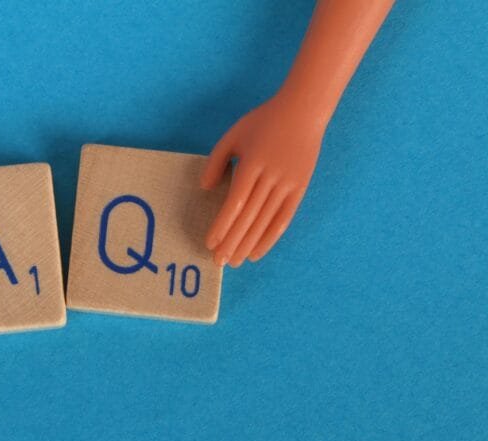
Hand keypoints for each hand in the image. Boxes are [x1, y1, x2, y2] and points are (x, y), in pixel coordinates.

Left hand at [201, 95, 325, 265]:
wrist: (303, 112)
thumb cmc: (263, 123)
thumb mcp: (233, 135)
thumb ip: (216, 161)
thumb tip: (204, 189)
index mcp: (252, 164)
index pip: (235, 203)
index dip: (222, 226)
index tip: (210, 243)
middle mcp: (271, 177)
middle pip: (249, 217)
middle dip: (232, 242)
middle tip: (218, 261)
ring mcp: (288, 184)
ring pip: (265, 222)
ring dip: (248, 244)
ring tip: (234, 262)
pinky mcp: (300, 188)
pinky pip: (284, 219)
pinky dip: (270, 238)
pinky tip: (257, 252)